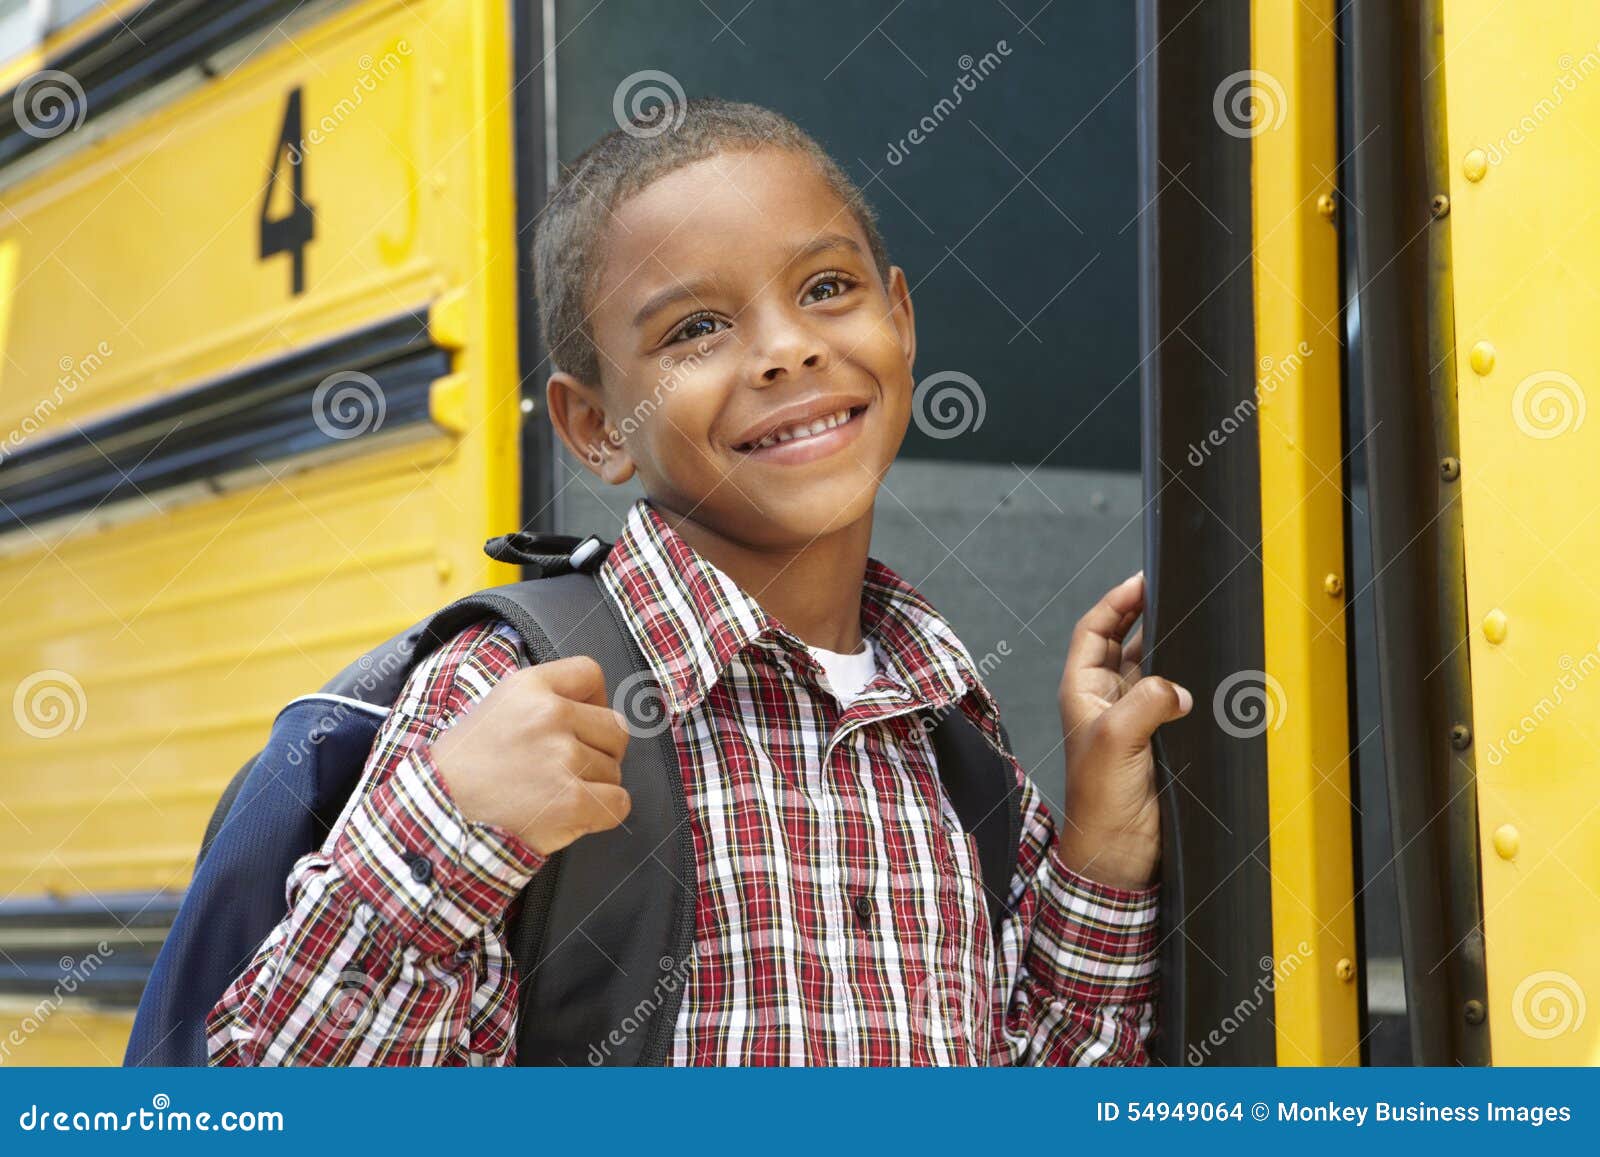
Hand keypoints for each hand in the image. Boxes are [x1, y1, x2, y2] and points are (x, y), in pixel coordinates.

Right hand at [428, 656, 632, 855]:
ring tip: (553, 791)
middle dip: (600, 749)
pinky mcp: (574, 802)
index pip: (590, 674)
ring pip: (615, 769)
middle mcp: (550, 716)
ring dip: (595, 784)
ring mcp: (563, 759)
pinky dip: (603, 812)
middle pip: (615, 727)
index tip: (583, 721)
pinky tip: (572, 813)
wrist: (440, 814)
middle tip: (567, 766)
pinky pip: (619, 803)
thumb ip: (545, 699)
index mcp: (530, 686)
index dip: (595, 700)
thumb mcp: (499, 707)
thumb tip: (594, 709)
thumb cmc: (467, 766)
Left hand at [1057, 572, 1191, 889]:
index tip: (1144, 580)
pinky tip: (1206, 673)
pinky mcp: (1159, 739)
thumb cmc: (1100, 805)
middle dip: (1149, 617)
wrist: (1120, 857)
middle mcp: (1104, 700)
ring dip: (1172, 649)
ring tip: (1194, 627)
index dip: (1116, 602)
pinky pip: (1174, 699)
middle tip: (1178, 594)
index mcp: (1082, 692)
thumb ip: (1145, 703)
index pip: (1094, 630)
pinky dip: (1189, 683)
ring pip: (1153, 668)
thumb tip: (1174, 687)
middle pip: (1125, 642)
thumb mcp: (1116, 742)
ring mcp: (1132, 719)